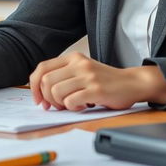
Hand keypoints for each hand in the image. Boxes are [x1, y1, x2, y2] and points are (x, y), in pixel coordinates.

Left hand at [29, 52, 165, 110]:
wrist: (132, 83)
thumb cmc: (104, 80)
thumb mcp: (82, 70)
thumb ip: (63, 76)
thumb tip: (40, 93)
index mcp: (72, 58)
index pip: (42, 68)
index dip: (34, 85)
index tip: (38, 100)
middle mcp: (79, 63)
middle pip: (46, 82)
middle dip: (47, 98)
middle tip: (57, 106)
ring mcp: (88, 76)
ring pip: (56, 92)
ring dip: (60, 104)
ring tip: (72, 105)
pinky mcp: (96, 89)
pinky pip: (71, 101)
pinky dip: (72, 108)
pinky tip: (82, 106)